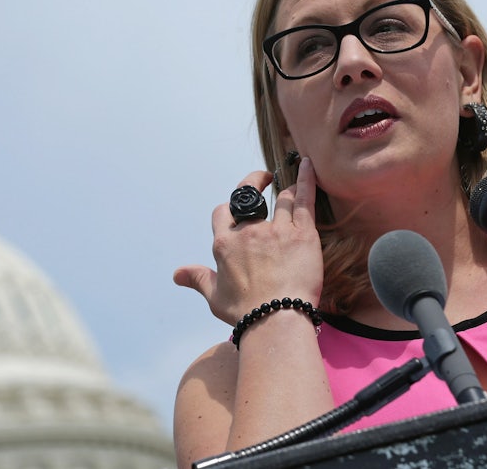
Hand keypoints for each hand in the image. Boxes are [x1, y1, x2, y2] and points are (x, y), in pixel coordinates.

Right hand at [174, 157, 324, 324]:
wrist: (275, 320)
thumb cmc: (245, 312)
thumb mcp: (214, 295)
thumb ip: (198, 278)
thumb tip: (178, 274)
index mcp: (225, 244)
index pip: (222, 213)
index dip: (229, 210)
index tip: (235, 210)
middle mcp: (248, 231)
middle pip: (249, 198)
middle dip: (254, 183)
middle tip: (263, 177)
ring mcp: (276, 230)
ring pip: (281, 199)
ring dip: (285, 189)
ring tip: (289, 184)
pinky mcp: (302, 234)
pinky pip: (303, 200)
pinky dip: (306, 180)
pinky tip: (308, 166)